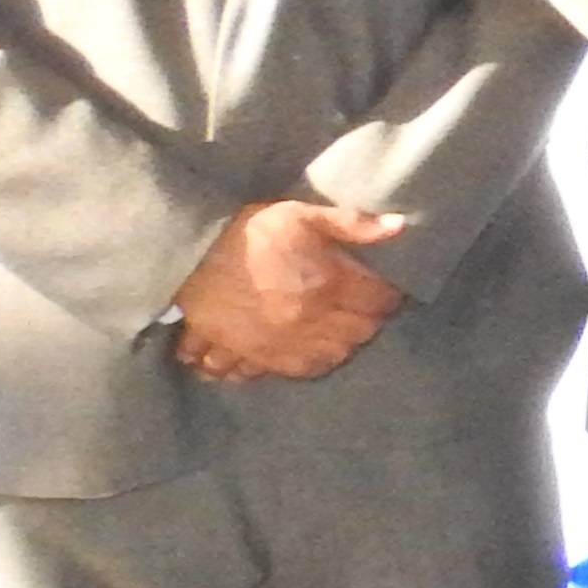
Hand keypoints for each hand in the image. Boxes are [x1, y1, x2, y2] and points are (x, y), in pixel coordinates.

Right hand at [173, 200, 407, 380]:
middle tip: (363, 309)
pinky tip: (304, 351)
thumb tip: (400, 226)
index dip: (388, 295)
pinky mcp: (253, 356)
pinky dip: (302, 365)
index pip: (378, 301)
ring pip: (329, 357)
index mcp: (328, 286)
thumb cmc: (248, 234)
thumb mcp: (300, 216)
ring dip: (340, 346)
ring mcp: (282, 344)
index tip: (386, 290)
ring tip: (338, 331)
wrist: (187, 258)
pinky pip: (291, 372)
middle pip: (359, 334)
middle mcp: (311, 322)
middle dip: (368, 321)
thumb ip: (351, 223)